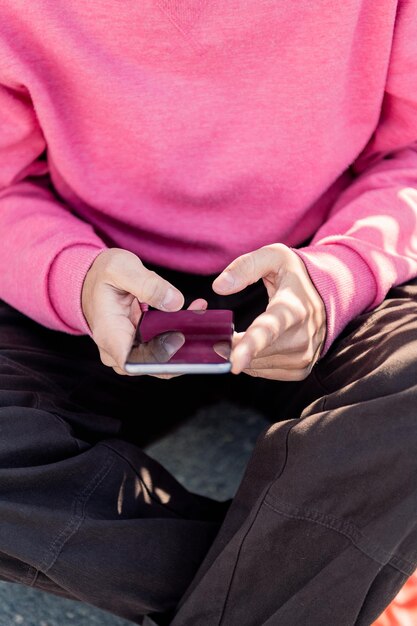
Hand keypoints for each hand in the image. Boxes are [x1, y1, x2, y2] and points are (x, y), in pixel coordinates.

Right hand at [81, 248, 205, 375]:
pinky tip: (193, 312)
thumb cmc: (102, 274)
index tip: (179, 337)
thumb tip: (175, 303)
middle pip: (153, 365)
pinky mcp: (141, 346)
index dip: (159, 358)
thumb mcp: (121, 268)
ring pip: (162, 359)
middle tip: (198, 320)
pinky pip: (163, 349)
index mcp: (109, 334)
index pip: (134, 363)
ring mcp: (129, 350)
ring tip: (198, 311)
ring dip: (184, 340)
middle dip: (181, 347)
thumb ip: (148, 284)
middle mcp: (117, 350)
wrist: (92, 279)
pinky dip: (179, 334)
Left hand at [212, 244, 325, 380]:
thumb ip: (245, 267)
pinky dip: (254, 362)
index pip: (269, 330)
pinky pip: (265, 372)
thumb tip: (219, 286)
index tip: (234, 363)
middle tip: (222, 333)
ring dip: (242, 354)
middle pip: (257, 352)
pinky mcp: (302, 369)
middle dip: (233, 346)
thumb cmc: (296, 274)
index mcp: (293, 308)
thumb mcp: (274, 256)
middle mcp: (303, 336)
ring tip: (241, 336)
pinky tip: (256, 346)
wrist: (331, 294)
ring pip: (257, 365)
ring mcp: (304, 355)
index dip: (250, 346)